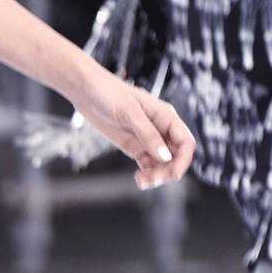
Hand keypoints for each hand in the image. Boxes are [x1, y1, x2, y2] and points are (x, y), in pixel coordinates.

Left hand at [67, 65, 195, 190]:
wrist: (86, 91)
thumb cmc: (108, 92)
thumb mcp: (129, 113)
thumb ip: (147, 134)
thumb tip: (165, 156)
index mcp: (166, 116)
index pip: (185, 142)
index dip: (183, 160)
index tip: (172, 173)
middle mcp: (160, 128)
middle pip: (175, 156)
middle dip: (168, 171)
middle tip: (152, 180)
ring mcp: (146, 138)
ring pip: (161, 163)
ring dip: (157, 175)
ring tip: (142, 181)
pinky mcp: (133, 146)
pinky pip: (147, 164)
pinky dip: (146, 174)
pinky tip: (138, 179)